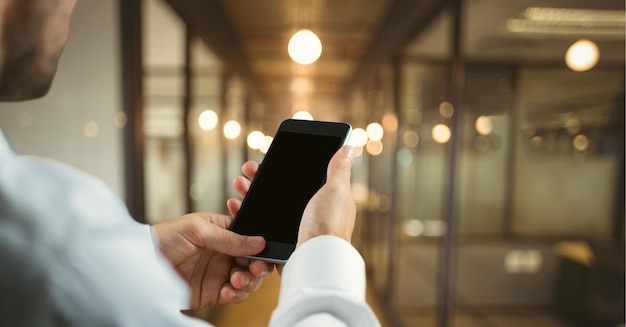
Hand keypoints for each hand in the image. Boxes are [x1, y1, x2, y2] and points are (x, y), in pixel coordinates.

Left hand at [151, 213, 273, 307]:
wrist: (141, 266)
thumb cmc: (164, 238)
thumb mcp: (197, 229)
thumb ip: (229, 237)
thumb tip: (258, 241)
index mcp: (222, 231)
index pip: (250, 237)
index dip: (260, 245)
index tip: (264, 251)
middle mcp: (224, 252)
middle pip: (254, 260)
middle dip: (258, 266)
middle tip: (254, 269)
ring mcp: (220, 272)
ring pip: (249, 279)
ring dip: (248, 281)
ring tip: (235, 280)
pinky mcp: (214, 292)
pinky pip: (236, 294)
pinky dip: (237, 294)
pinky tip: (227, 291)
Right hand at [229, 145, 356, 248]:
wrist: (314, 260)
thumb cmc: (328, 225)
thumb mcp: (336, 190)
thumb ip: (339, 169)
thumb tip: (349, 147)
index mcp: (324, 199)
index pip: (300, 178)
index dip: (282, 167)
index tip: (265, 159)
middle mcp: (310, 213)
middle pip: (279, 191)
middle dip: (260, 179)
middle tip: (246, 171)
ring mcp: (294, 228)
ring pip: (266, 207)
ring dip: (249, 194)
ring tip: (238, 186)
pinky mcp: (281, 243)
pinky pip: (259, 227)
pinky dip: (246, 216)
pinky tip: (237, 207)